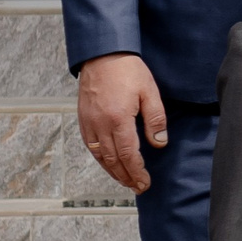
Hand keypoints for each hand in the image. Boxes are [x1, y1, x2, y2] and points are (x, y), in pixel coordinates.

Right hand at [78, 53, 164, 192]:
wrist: (102, 53)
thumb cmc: (127, 69)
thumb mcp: (150, 92)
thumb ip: (155, 120)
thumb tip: (159, 143)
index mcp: (118, 119)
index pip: (128, 154)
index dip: (137, 172)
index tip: (145, 182)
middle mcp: (100, 124)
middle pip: (113, 160)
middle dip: (126, 176)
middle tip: (137, 187)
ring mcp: (89, 121)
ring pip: (99, 155)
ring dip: (112, 171)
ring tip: (125, 180)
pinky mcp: (83, 117)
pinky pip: (89, 145)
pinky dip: (99, 158)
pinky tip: (108, 163)